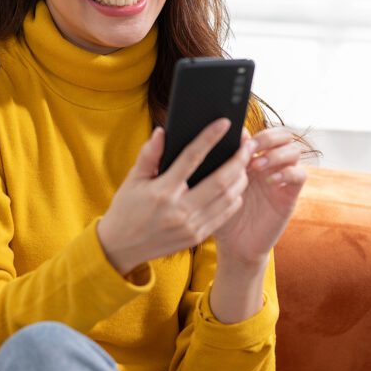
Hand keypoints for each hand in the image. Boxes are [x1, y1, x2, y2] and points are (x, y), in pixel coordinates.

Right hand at [97, 119, 256, 274]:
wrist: (122, 246)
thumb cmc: (126, 208)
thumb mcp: (133, 179)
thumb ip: (149, 155)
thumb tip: (162, 132)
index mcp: (162, 191)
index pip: (191, 157)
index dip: (209, 138)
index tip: (224, 124)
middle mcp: (180, 210)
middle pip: (221, 180)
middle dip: (239, 159)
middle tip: (248, 144)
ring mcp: (191, 225)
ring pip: (228, 198)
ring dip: (241, 178)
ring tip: (245, 163)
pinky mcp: (198, 237)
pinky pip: (224, 215)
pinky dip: (235, 198)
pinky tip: (236, 186)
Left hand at [212, 127, 306, 265]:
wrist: (234, 244)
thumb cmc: (220, 213)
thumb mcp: (216, 185)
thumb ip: (222, 162)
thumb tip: (223, 135)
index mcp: (251, 158)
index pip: (262, 131)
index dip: (253, 131)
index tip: (237, 138)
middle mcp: (269, 164)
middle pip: (283, 135)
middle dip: (269, 137)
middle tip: (252, 148)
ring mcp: (281, 178)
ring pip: (294, 150)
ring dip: (277, 154)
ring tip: (257, 166)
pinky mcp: (290, 195)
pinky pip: (300, 175)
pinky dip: (288, 173)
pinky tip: (271, 181)